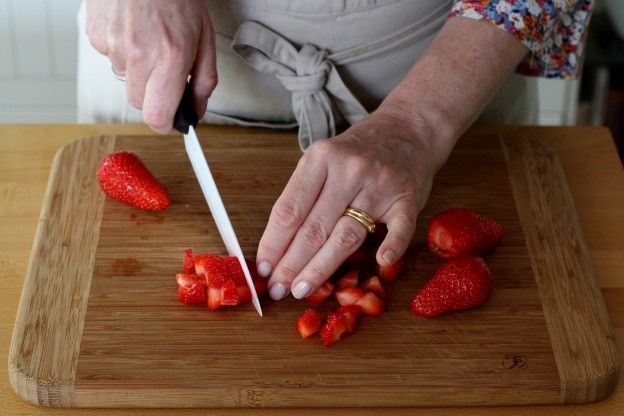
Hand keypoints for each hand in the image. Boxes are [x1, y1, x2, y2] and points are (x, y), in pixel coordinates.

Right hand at [85, 0, 216, 132]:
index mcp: (170, 56)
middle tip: (165, 70)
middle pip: (140, 103)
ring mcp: (112, 45)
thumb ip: (204, 80)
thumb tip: (197, 111)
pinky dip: (122, 52)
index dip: (165, 124)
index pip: (157, 116)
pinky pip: (110, 59)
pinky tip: (133, 30)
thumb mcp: (204, 37)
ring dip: (138, 70)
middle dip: (154, 95)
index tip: (171, 121)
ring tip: (149, 40)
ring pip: (125, 80)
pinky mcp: (95, 36)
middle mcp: (139, 54)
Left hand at [256, 109, 446, 300]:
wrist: (408, 129)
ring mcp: (380, 185)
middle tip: (278, 289)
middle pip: (313, 227)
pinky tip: (380, 263)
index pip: (289, 209)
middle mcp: (348, 170)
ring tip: (301, 289)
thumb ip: (304, 194)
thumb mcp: (323, 159)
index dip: (273, 243)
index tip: (263, 268)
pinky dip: (391, 246)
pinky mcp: (408, 198)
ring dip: (321, 267)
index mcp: (320, 158)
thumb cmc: (358, 151)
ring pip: (346, 234)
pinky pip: (400, 227)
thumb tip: (277, 245)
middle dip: (291, 264)